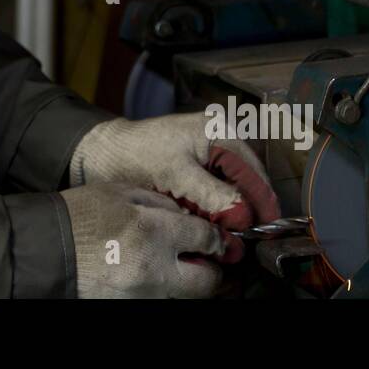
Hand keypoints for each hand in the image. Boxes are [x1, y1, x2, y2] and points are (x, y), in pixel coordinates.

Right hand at [59, 182, 228, 297]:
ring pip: (185, 296)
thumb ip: (160, 202)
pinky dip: (162, 289)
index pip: (207, 240)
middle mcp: (154, 268)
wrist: (44, 249)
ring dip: (187, 282)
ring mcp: (143, 294)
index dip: (220, 240)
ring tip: (173, 266)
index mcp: (152, 231)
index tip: (219, 241)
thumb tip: (188, 217)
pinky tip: (150, 274)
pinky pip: (160, 300)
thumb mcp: (121, 192)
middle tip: (205, 260)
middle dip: (212, 270)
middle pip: (208, 282)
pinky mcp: (132, 306)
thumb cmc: (79, 215)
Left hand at [68, 114, 279, 253]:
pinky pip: (216, 186)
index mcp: (219, 131)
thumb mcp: (177, 177)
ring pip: (232, 186)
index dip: (261, 204)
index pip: (253, 173)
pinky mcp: (197, 162)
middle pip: (246, 180)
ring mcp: (209, 148)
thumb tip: (245, 218)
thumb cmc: (136, 157)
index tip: (263, 232)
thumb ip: (214, 196)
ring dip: (231, 208)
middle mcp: (220, 136)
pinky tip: (211, 220)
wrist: (104, 152)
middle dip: (247, 208)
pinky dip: (215, 204)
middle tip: (246, 237)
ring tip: (230, 231)